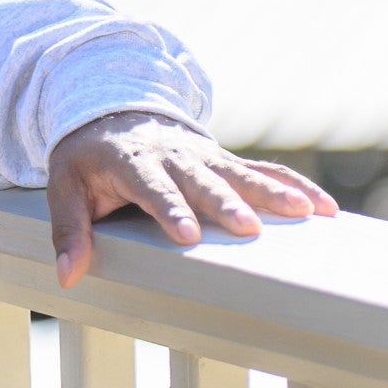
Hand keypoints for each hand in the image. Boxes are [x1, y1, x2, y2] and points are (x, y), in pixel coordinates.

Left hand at [46, 112, 336, 287]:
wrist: (111, 112)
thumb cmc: (88, 159)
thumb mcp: (65, 187)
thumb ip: (68, 230)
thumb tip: (66, 275)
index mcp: (131, 163)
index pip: (151, 188)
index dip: (169, 208)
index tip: (187, 234)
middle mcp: (171, 157)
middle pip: (201, 181)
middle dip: (224, 202)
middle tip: (247, 226)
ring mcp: (201, 157)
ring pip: (238, 173)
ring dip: (270, 191)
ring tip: (301, 213)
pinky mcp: (222, 161)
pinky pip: (262, 171)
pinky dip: (291, 185)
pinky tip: (322, 207)